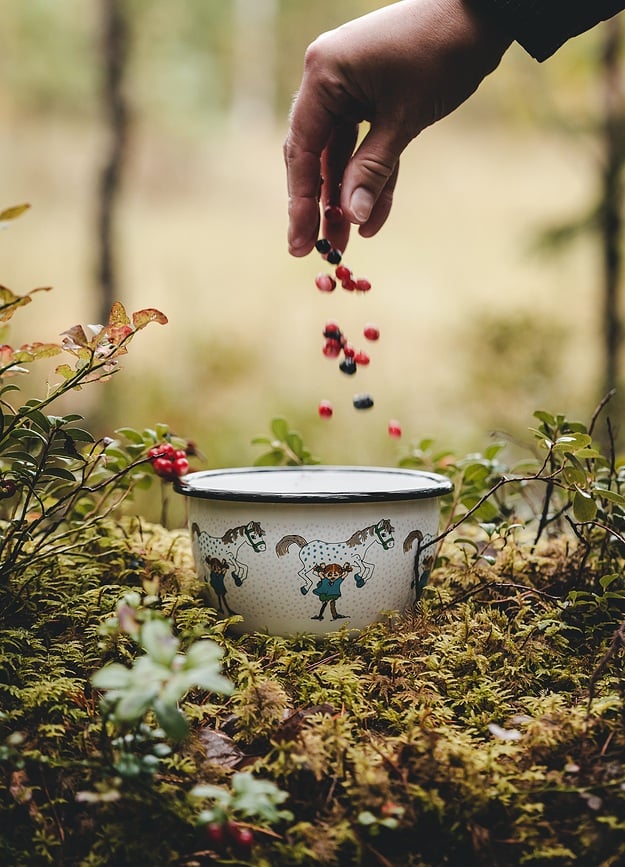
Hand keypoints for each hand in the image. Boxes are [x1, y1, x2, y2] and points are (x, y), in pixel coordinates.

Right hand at [284, 0, 510, 255]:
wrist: (483, 14)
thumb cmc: (442, 53)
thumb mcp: (405, 118)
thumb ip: (373, 170)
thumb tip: (351, 219)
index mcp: (323, 74)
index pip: (303, 149)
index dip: (300, 202)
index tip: (299, 243)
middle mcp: (328, 80)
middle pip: (314, 156)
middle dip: (319, 205)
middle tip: (316, 250)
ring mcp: (348, 88)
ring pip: (339, 156)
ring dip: (345, 198)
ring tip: (347, 244)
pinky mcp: (370, 97)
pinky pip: (363, 146)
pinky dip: (370, 177)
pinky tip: (371, 218)